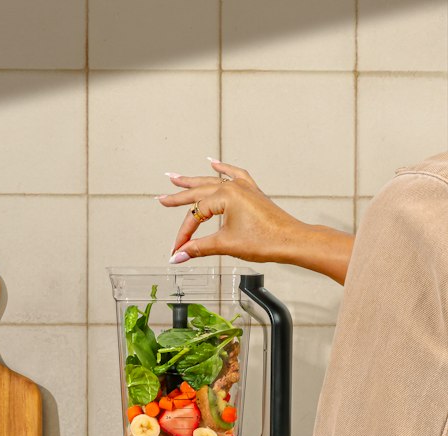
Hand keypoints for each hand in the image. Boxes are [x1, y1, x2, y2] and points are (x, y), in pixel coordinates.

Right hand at [158, 159, 352, 283]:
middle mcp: (233, 187)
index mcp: (226, 196)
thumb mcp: (226, 245)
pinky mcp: (252, 192)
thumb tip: (179, 255)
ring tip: (176, 177)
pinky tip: (214, 162)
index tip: (177, 249)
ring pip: (212, 180)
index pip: (195, 215)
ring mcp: (244, 188)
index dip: (184, 234)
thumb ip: (198, 248)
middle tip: (161, 198)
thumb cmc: (265, 240)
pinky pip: (234, 174)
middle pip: (198, 192)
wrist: (291, 240)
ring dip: (193, 180)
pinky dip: (223, 168)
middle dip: (178, 198)